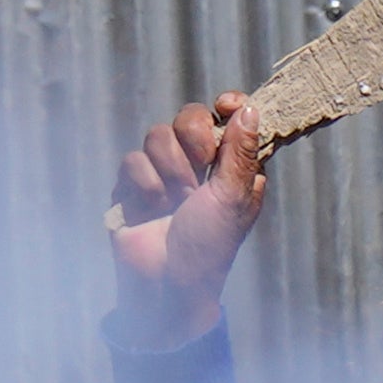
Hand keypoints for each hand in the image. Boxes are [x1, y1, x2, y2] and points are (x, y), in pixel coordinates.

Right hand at [105, 96, 266, 347]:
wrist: (166, 277)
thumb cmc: (210, 243)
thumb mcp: (233, 197)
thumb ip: (240, 153)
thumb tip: (249, 109)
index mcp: (232, 168)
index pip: (229, 120)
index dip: (228, 106)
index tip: (225, 104)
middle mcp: (200, 166)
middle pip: (189, 117)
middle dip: (193, 140)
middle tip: (199, 170)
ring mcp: (164, 171)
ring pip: (157, 135)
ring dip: (170, 171)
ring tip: (177, 202)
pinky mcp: (134, 181)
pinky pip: (132, 159)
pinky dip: (145, 185)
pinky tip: (152, 208)